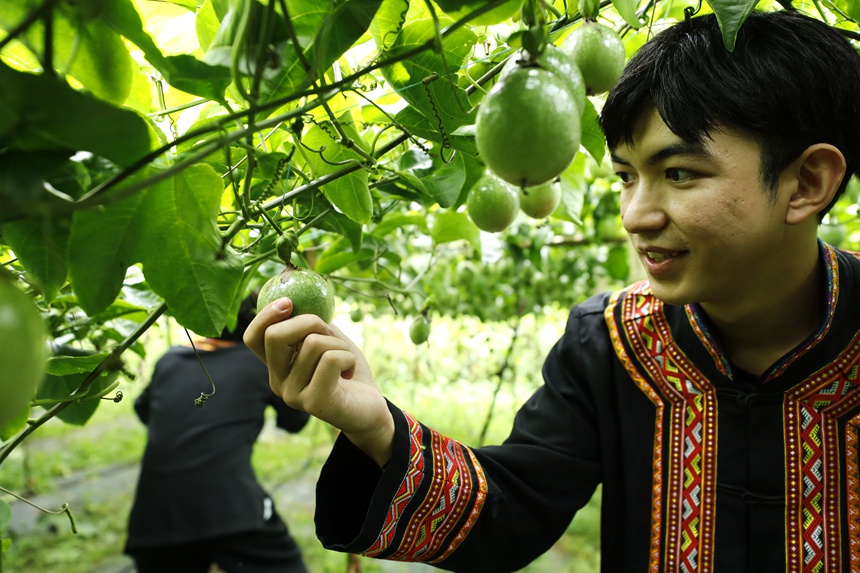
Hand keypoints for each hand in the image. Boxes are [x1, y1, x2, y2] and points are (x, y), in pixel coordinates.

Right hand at [244, 297, 393, 465]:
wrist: (370, 408)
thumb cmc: (348, 370)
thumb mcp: (328, 340)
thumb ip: (310, 325)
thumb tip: (295, 299)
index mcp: (277, 365)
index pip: (253, 338)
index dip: (265, 315)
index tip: (289, 302)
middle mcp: (278, 382)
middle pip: (275, 335)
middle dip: (310, 321)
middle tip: (329, 333)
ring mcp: (293, 395)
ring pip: (312, 343)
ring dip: (338, 344)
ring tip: (345, 359)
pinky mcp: (314, 403)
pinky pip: (330, 359)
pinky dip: (347, 357)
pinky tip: (349, 372)